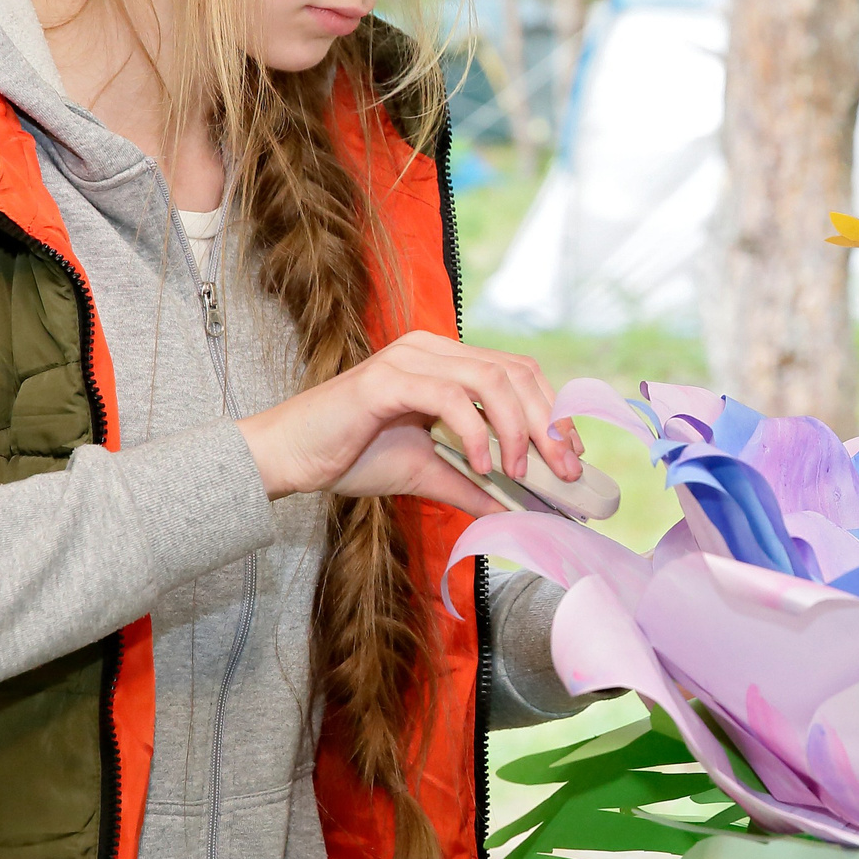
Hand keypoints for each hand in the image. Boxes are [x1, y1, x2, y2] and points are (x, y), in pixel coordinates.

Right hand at [235, 331, 585, 514]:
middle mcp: (432, 348)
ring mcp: (410, 358)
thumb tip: (518, 509)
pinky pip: (449, 398)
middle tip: (564, 471)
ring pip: (491, 379)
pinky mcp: (388, 379)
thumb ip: (472, 484)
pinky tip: (482, 465)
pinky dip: (475, 434)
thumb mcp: (426, 473)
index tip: (572, 457)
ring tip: (521, 472)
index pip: (519, 374)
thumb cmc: (349, 456)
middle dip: (548, 423)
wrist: (287, 459)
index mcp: (445, 361)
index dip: (553, 412)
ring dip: (517, 430)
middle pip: (516, 373)